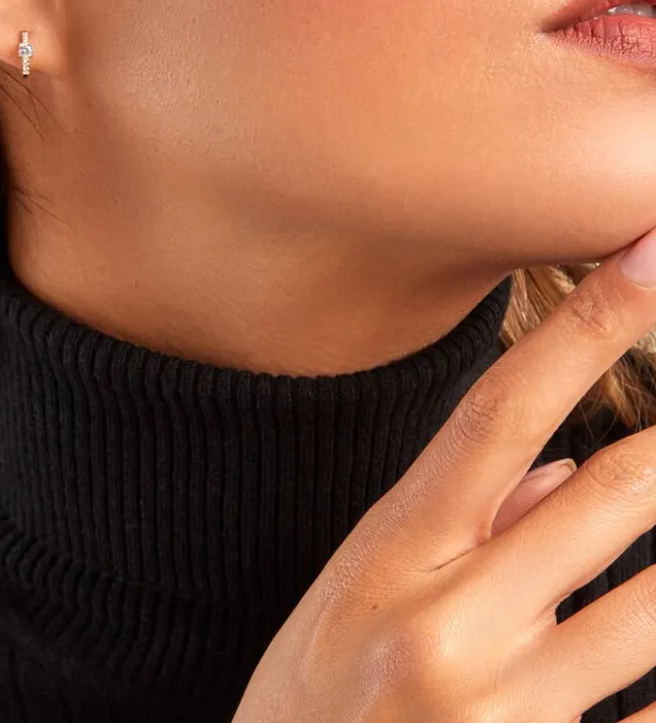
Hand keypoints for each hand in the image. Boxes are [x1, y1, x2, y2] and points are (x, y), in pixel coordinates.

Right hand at [232, 229, 655, 722]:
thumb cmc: (314, 687)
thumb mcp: (361, 584)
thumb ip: (469, 522)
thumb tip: (569, 472)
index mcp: (394, 550)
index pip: (499, 414)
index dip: (582, 329)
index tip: (647, 258)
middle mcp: (448, 623)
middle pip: (605, 495)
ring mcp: (500, 710)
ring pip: (655, 607)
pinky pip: (646, 718)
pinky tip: (650, 656)